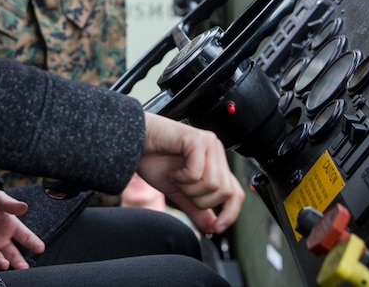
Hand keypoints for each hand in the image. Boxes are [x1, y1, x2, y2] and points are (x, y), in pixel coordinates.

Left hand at [0, 186, 44, 270]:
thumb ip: (10, 205)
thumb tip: (24, 207)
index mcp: (11, 225)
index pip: (25, 236)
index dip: (33, 242)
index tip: (41, 248)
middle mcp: (3, 237)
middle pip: (14, 253)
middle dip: (20, 262)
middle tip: (24, 268)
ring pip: (1, 259)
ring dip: (5, 263)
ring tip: (6, 264)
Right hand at [136, 112, 243, 234]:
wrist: (132, 143)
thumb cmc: (153, 160)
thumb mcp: (179, 193)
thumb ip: (198, 209)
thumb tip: (213, 229)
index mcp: (215, 163)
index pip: (236, 193)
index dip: (230, 213)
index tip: (216, 229)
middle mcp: (216, 150)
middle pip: (225, 192)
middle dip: (201, 199)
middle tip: (182, 188)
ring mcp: (208, 143)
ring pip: (213, 183)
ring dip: (190, 188)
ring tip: (177, 177)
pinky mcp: (196, 139)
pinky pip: (197, 172)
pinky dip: (182, 178)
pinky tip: (173, 170)